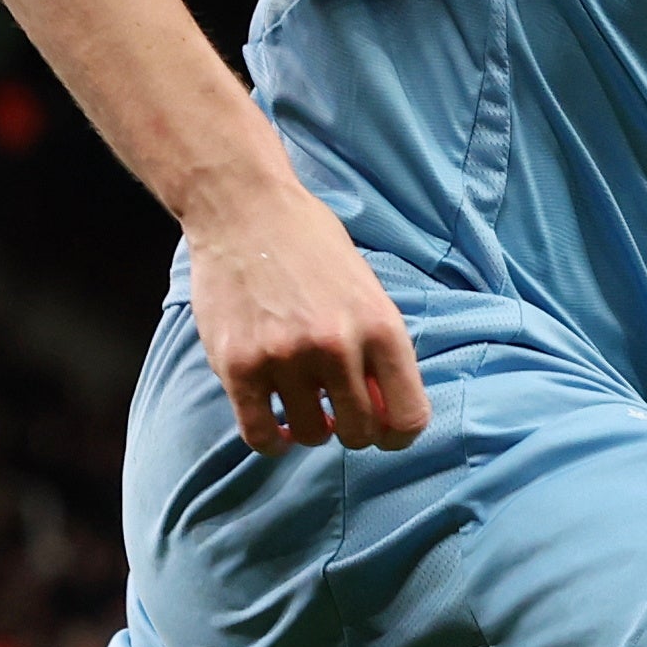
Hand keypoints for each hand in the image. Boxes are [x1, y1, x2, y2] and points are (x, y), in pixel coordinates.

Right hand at [188, 176, 428, 455]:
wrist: (244, 207)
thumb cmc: (310, 245)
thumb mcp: (366, 289)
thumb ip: (379, 350)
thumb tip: (386, 415)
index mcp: (380, 326)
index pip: (408, 418)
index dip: (398, 435)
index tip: (383, 430)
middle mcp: (337, 346)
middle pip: (360, 433)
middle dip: (352, 430)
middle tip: (338, 413)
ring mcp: (285, 357)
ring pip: (311, 436)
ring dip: (310, 429)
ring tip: (303, 404)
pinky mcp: (238, 365)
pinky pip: (260, 435)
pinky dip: (272, 440)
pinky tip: (275, 423)